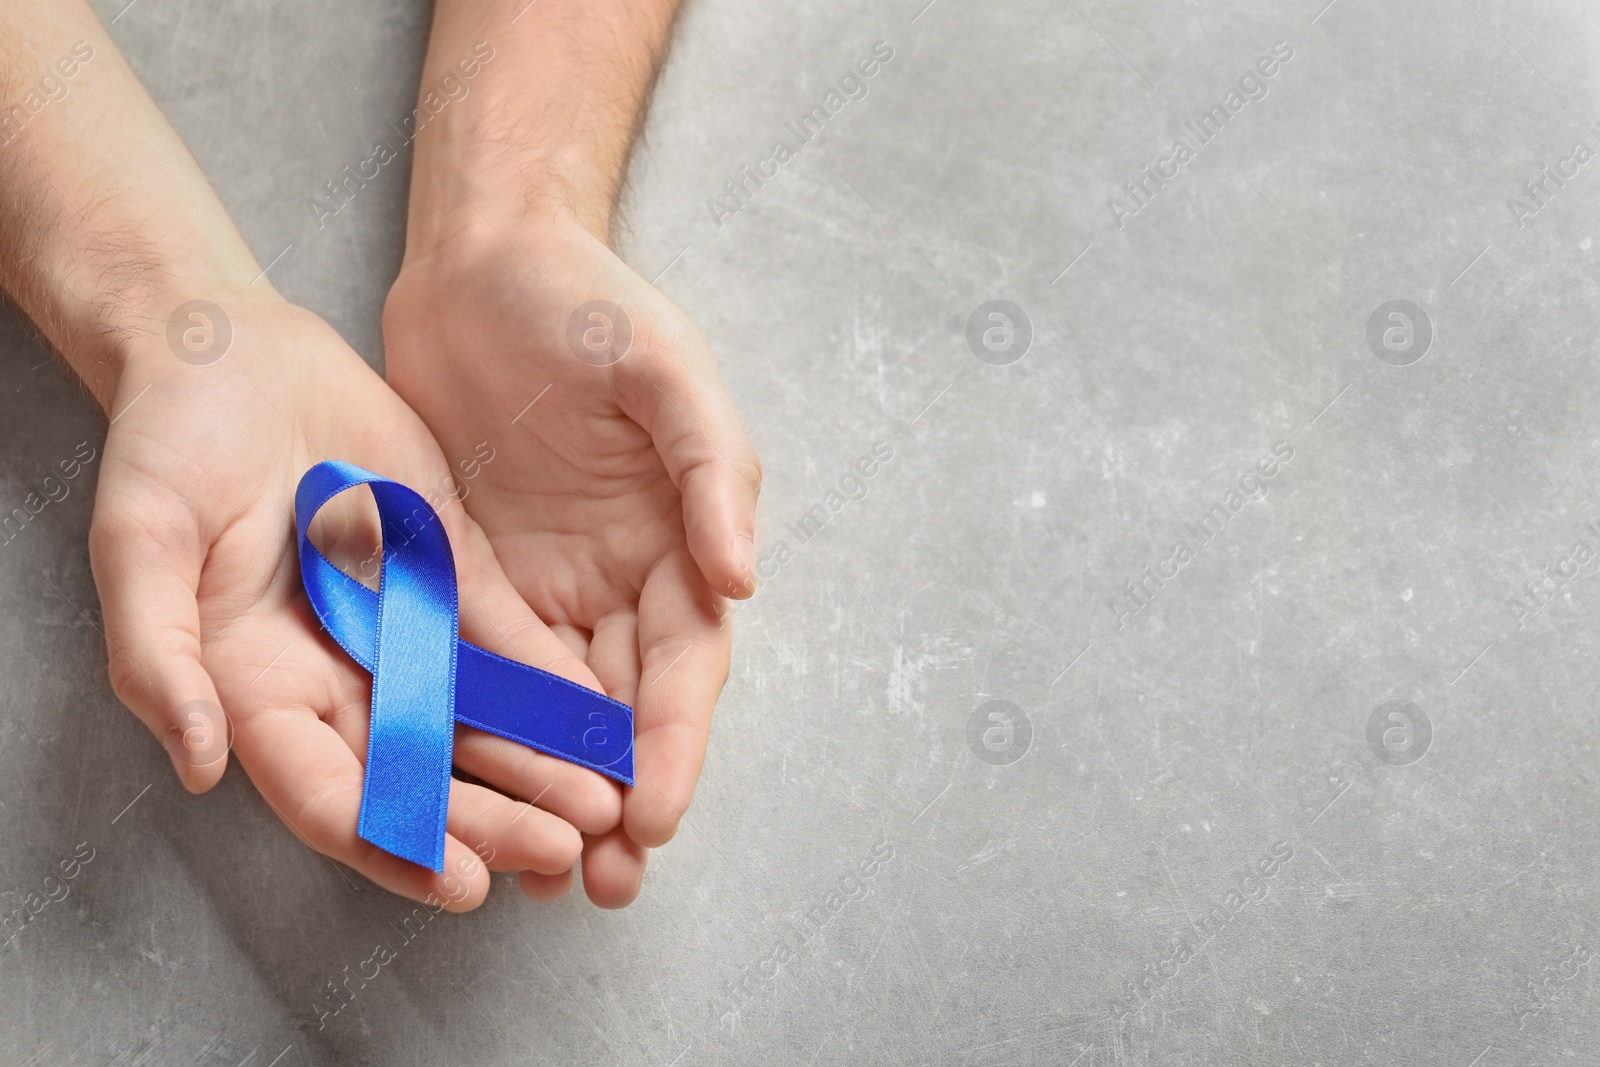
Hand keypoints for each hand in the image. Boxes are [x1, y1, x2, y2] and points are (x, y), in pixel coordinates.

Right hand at [91, 292, 622, 908]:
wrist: (232, 356)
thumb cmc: (166, 449)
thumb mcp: (139, 543)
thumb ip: (158, 654)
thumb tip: (199, 763)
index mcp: (259, 691)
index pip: (331, 797)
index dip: (393, 847)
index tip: (463, 886)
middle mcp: (339, 681)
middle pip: (422, 776)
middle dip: (493, 820)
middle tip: (563, 848)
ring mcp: (400, 633)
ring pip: (478, 722)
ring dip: (539, 767)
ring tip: (604, 802)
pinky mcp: (449, 580)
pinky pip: (509, 642)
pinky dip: (554, 683)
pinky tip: (606, 713)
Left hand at [384, 213, 761, 906]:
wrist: (483, 262)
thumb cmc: (589, 303)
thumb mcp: (665, 372)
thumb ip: (709, 471)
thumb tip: (743, 581)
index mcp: (676, 545)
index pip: (683, 669)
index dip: (676, 745)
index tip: (657, 817)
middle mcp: (616, 582)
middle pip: (623, 713)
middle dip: (619, 800)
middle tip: (602, 882)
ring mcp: (543, 587)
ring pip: (552, 714)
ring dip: (551, 793)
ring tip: (540, 873)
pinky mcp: (470, 578)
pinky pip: (475, 671)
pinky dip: (478, 738)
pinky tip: (464, 793)